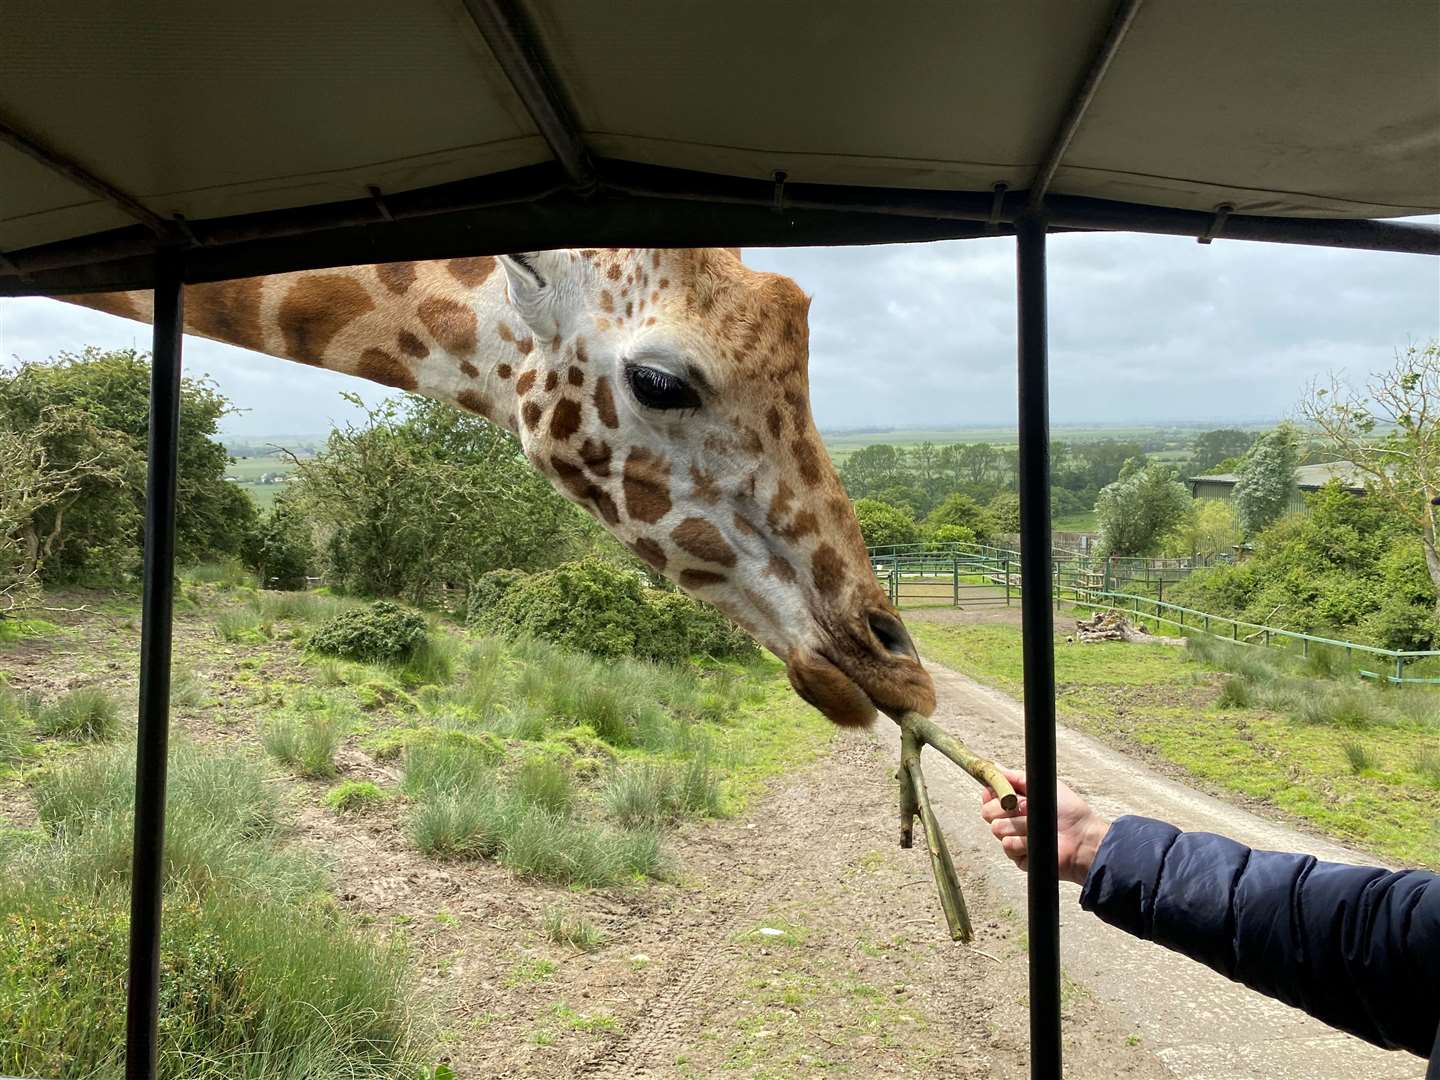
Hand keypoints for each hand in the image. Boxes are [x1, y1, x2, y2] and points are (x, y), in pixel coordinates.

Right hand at [979, 768, 1110, 885]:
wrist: (1081, 838)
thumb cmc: (1069, 811)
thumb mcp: (1042, 785)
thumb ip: (1016, 776)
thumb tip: (995, 766)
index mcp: (1015, 803)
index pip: (988, 797)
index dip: (991, 794)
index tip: (1001, 793)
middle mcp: (1011, 821)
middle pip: (988, 813)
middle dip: (1004, 809)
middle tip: (1026, 808)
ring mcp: (1014, 839)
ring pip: (998, 829)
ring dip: (1019, 826)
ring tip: (1038, 827)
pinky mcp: (1019, 857)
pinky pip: (1008, 846)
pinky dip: (1023, 843)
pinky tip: (1037, 842)